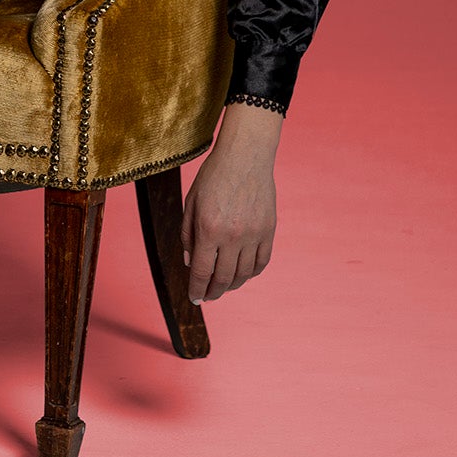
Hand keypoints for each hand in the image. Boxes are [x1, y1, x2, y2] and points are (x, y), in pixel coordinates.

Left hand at [180, 106, 281, 302]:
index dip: (197, 289)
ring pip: (243, 273)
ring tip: (222, 287)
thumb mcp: (191, 204)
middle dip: (213, 292)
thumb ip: (188, 235)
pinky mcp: (269, 230)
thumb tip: (191, 264)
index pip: (202, 271)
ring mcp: (254, 234)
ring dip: (231, 285)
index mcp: (209, 229)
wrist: (244, 157)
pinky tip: (242, 274)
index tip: (194, 299)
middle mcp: (233, 236)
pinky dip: (251, 273)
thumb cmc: (212, 178)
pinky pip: (262, 261)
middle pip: (223, 278)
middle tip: (207, 297)